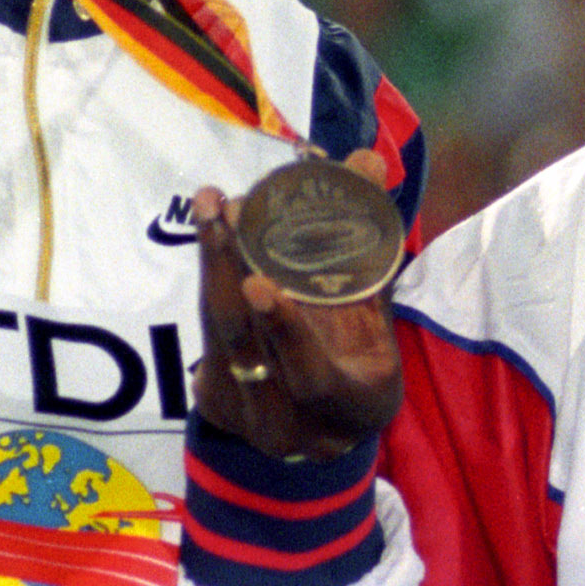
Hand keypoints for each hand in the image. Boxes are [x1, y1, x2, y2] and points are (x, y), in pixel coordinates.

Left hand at [190, 152, 402, 456]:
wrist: (324, 423)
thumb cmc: (361, 360)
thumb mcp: (377, 317)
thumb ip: (372, 248)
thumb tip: (366, 160)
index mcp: (351, 407)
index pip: (312, 378)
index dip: (286, 333)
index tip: (258, 282)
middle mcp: (294, 426)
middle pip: (246, 347)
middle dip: (226, 272)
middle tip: (222, 209)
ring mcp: (250, 418)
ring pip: (220, 335)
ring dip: (213, 264)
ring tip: (212, 204)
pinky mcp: (217, 401)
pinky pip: (207, 331)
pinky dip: (211, 277)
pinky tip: (212, 232)